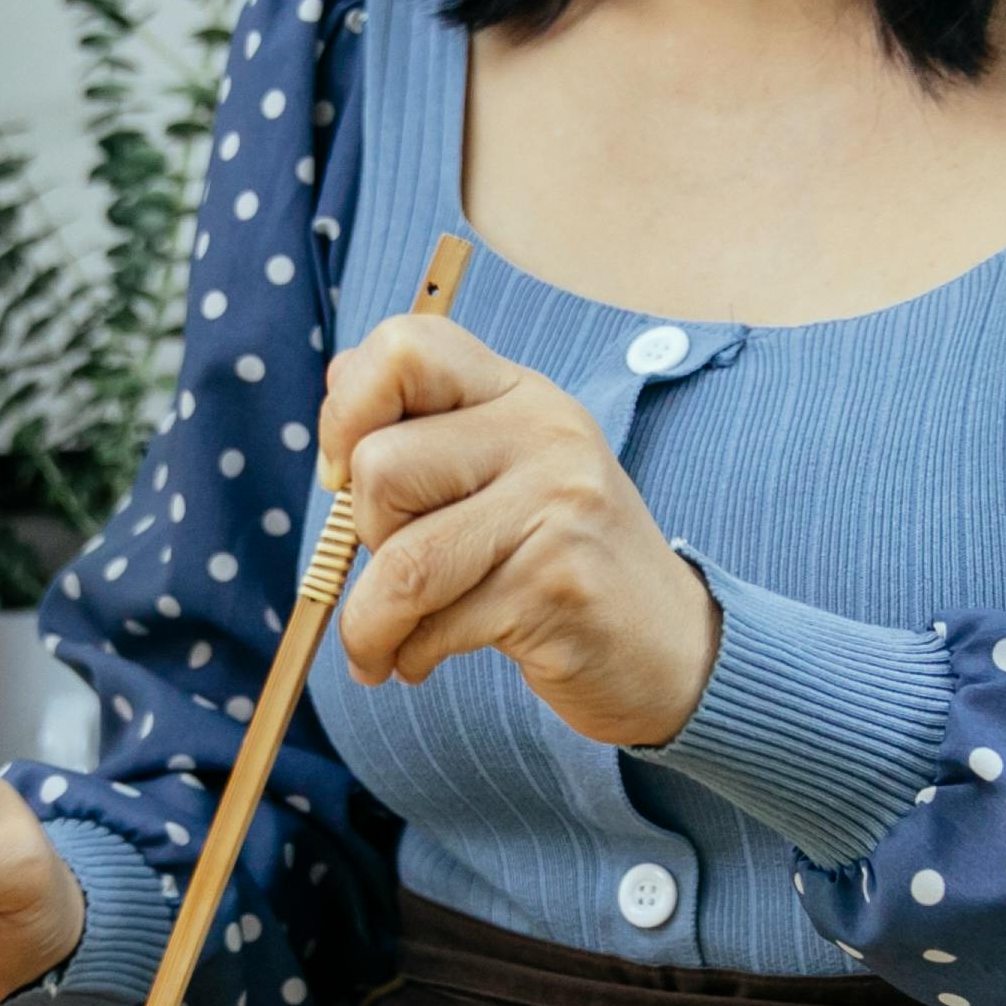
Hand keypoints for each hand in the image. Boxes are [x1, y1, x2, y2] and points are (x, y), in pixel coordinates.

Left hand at [320, 313, 721, 748]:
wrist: (672, 648)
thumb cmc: (557, 562)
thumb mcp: (506, 475)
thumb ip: (429, 438)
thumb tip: (334, 419)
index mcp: (519, 394)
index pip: (404, 345)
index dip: (347, 408)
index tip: (346, 474)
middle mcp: (544, 435)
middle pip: (381, 466)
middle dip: (364, 537)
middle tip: (397, 571)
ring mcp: (559, 507)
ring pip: (401, 560)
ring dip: (369, 621)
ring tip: (380, 643)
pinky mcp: (557, 585)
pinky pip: (437, 624)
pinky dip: (410, 655)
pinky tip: (424, 660)